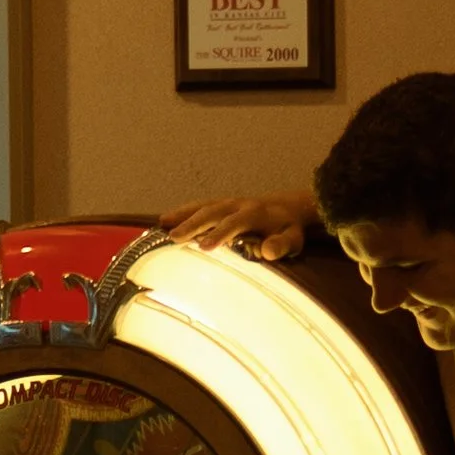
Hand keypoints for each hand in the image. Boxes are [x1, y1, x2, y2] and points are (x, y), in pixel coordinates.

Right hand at [160, 190, 314, 263]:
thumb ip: (281, 246)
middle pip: (212, 212)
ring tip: (162, 226)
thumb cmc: (287, 229)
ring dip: (183, 215)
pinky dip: (182, 212)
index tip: (205, 247)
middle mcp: (238, 204)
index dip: (220, 233)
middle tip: (174, 238)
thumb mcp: (292, 240)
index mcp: (255, 213)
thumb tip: (267, 252)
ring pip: (202, 207)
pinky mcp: (220, 205)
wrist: (287, 208)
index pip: (235, 223)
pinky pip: (199, 206)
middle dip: (193, 224)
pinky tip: (165, 220)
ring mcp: (227, 203)